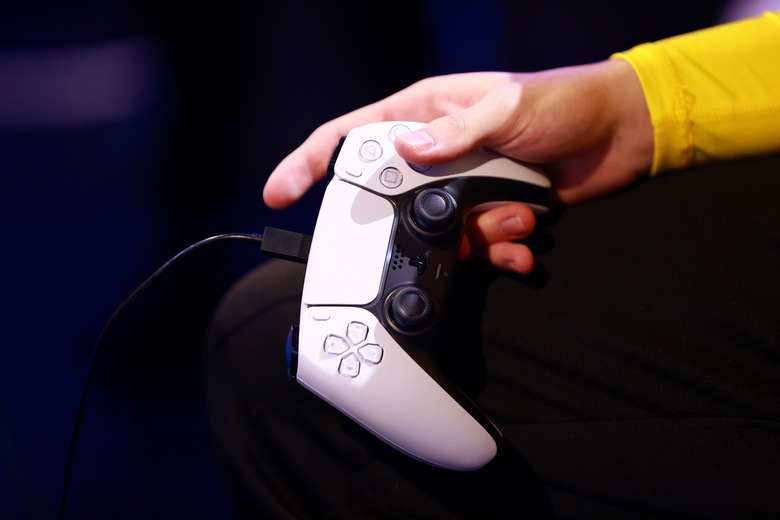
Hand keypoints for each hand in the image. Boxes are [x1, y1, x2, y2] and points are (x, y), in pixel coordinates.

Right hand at [263, 59, 652, 272]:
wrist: (618, 134)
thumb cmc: (564, 101)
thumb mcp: (506, 106)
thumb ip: (456, 132)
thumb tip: (408, 150)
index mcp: (426, 113)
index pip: (352, 136)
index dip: (310, 162)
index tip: (279, 192)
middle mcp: (438, 152)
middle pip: (396, 198)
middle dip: (421, 223)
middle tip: (457, 226)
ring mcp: (464, 186)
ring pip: (439, 230)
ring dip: (479, 236)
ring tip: (517, 216)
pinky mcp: (490, 213)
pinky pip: (475, 246)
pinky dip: (498, 252)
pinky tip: (522, 243)